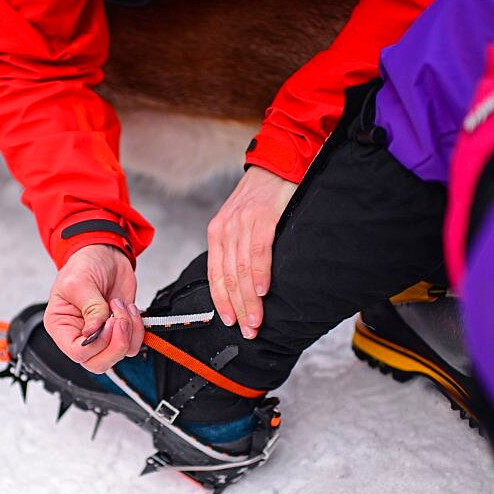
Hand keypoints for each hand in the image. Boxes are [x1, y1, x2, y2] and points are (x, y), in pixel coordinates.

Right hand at [44, 244, 144, 372]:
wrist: (104, 253)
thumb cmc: (83, 265)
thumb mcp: (79, 282)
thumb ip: (90, 308)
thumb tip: (95, 331)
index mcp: (62, 327)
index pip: (77, 352)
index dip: (96, 343)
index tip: (107, 321)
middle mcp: (80, 336)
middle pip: (98, 363)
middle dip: (116, 345)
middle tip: (119, 318)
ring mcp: (102, 335)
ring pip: (119, 355)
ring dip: (129, 331)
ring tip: (121, 305)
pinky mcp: (120, 330)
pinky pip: (134, 344)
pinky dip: (138, 329)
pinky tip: (129, 308)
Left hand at [207, 165, 296, 338]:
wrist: (279, 162)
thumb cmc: (264, 197)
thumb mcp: (242, 221)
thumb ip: (239, 248)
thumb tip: (244, 283)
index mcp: (217, 232)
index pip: (214, 275)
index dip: (221, 302)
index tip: (230, 323)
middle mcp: (225, 228)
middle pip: (227, 277)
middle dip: (237, 308)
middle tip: (247, 331)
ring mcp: (243, 222)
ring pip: (241, 269)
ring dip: (249, 300)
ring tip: (257, 321)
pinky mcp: (263, 216)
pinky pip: (258, 251)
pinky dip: (259, 274)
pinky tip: (262, 292)